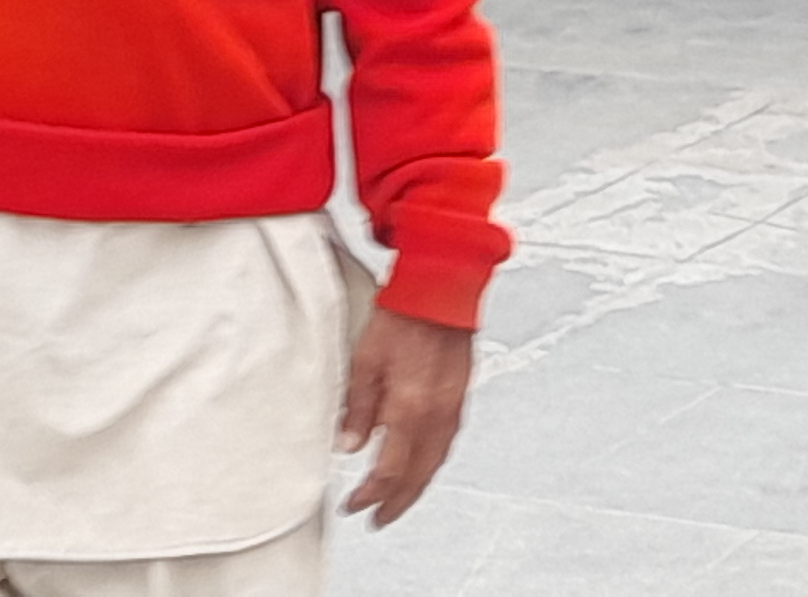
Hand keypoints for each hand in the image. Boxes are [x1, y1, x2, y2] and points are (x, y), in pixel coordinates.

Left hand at [337, 309, 472, 527]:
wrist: (441, 289)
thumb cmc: (404, 316)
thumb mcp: (365, 360)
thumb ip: (358, 407)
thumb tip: (348, 444)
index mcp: (409, 410)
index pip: (388, 471)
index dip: (370, 494)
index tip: (355, 505)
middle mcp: (435, 417)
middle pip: (416, 477)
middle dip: (396, 503)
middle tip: (379, 518)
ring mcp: (452, 409)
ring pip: (434, 464)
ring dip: (415, 487)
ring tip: (398, 499)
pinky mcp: (459, 398)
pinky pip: (445, 445)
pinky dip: (430, 463)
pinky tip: (422, 462)